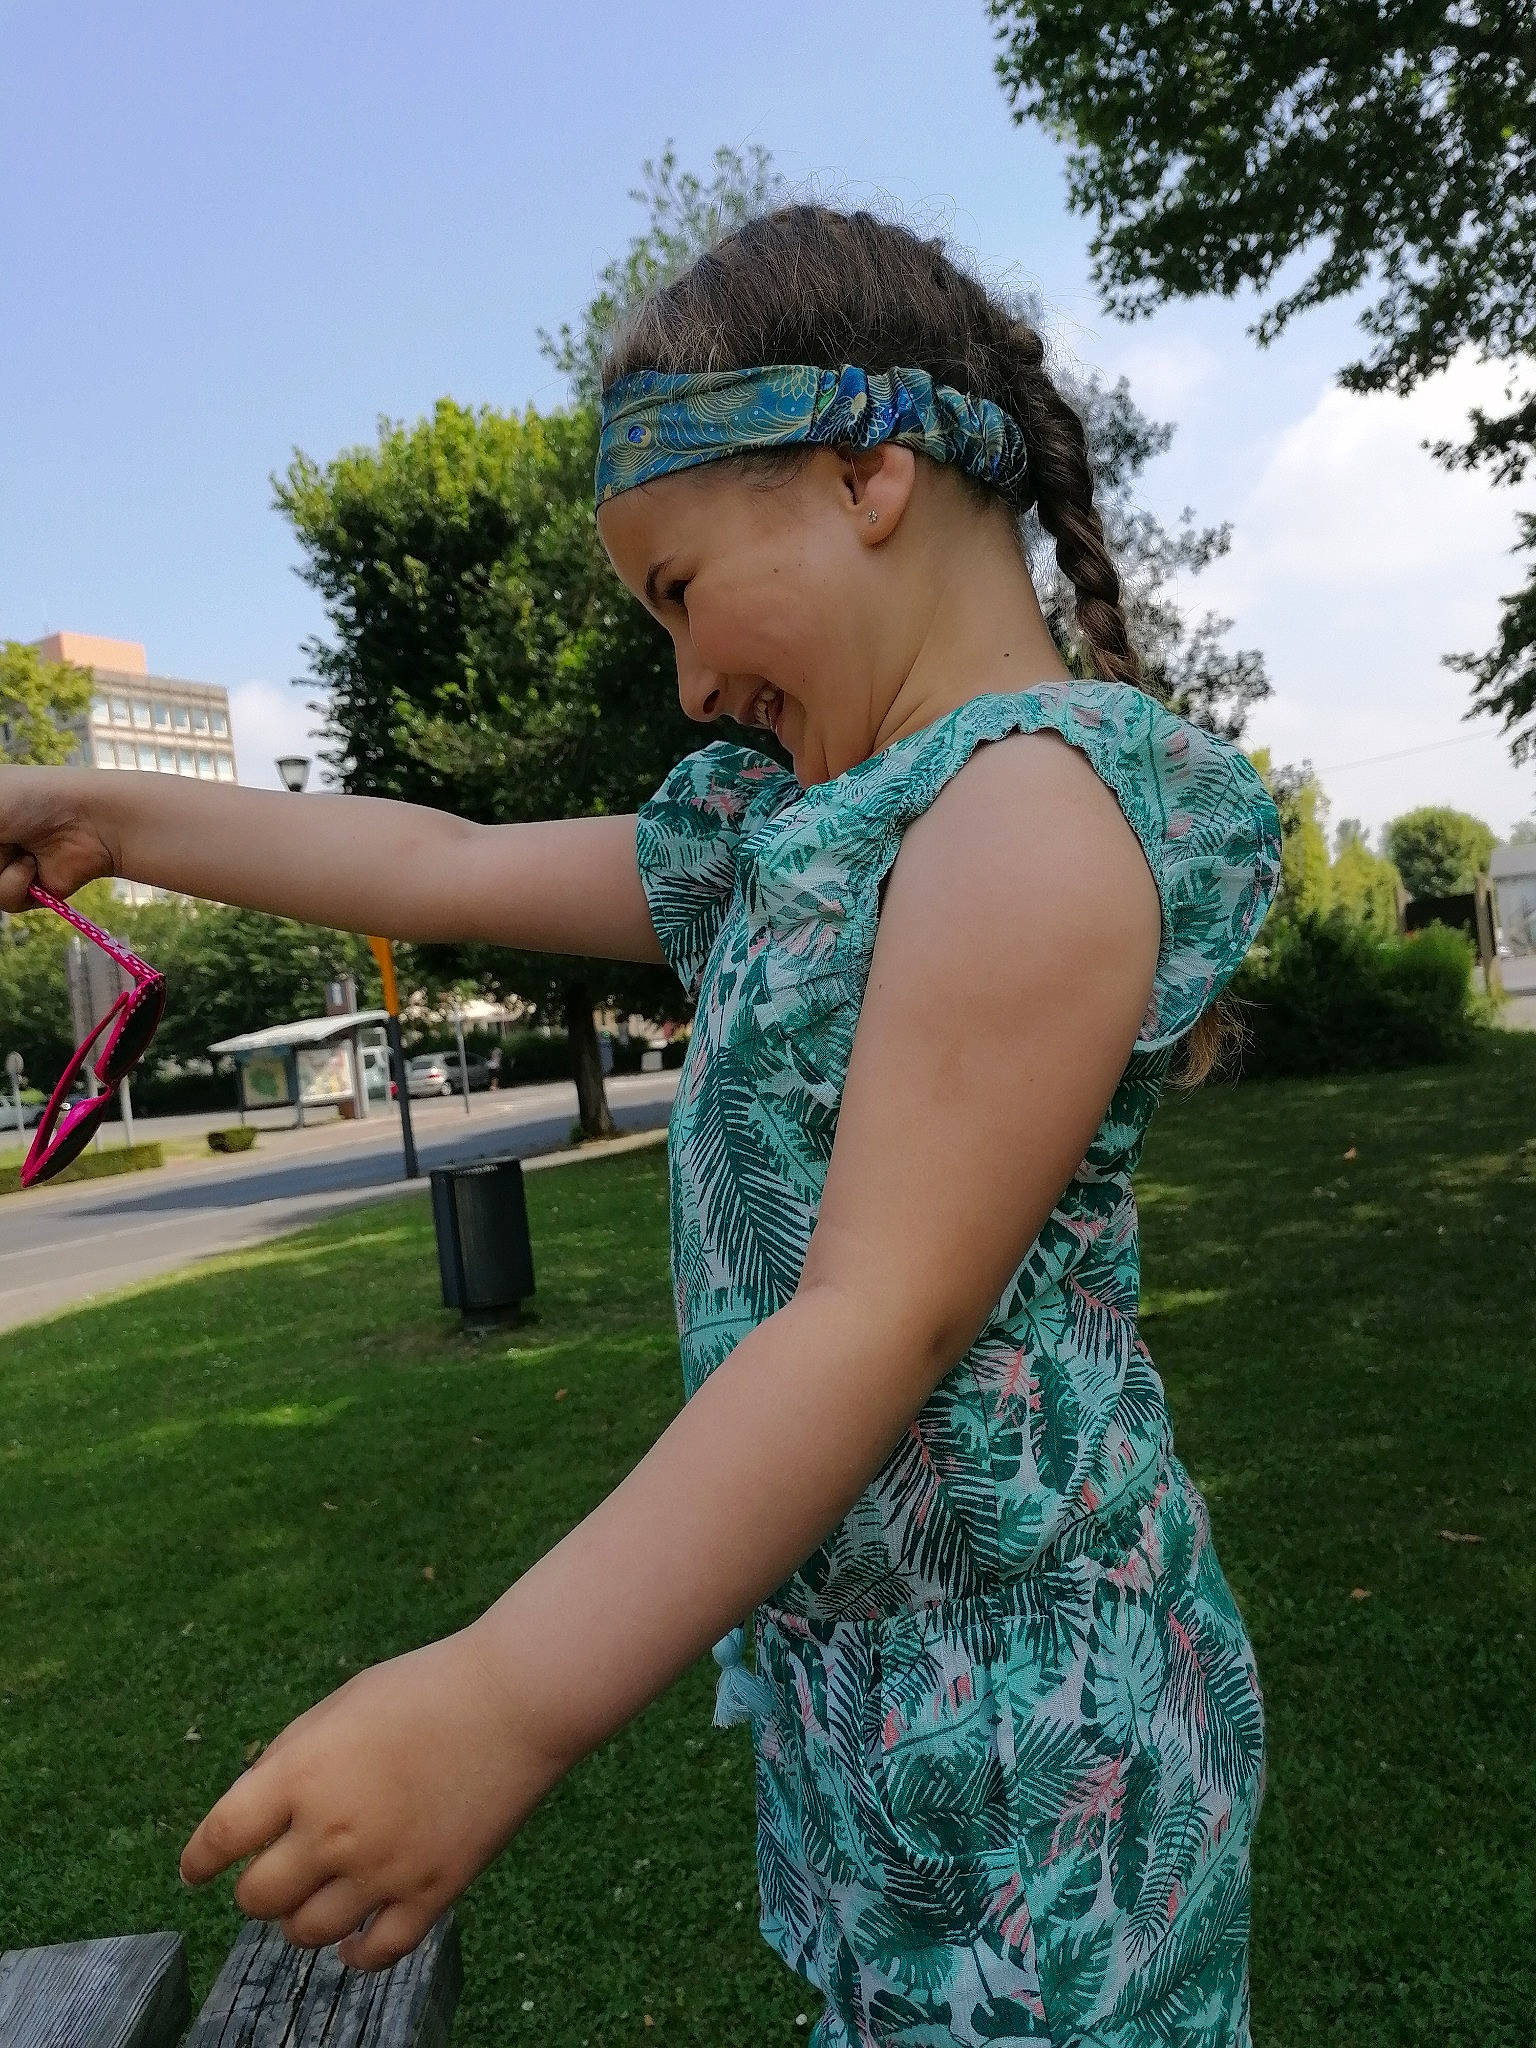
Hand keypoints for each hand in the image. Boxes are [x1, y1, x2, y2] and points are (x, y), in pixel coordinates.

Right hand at [0, 765, 119, 909]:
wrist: (89, 820)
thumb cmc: (32, 798)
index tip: (0, 845)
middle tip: (7, 845)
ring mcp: (4, 866)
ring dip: (0, 868)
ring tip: (21, 848)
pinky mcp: (27, 890)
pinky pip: (5, 900)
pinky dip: (18, 882)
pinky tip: (34, 864)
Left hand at [178, 1628, 563, 1971]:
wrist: (515, 1699)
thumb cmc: (426, 1688)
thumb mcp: (342, 1703)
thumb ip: (290, 1757)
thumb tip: (254, 1811)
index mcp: (303, 1773)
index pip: (220, 1837)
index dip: (198, 1860)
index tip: (195, 1872)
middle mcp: (333, 1829)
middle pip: (257, 1898)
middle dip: (256, 1890)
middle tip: (272, 1877)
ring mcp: (384, 1868)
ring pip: (307, 1933)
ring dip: (299, 1921)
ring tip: (311, 1904)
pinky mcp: (432, 1892)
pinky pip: (375, 1952)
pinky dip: (354, 1954)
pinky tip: (351, 1941)